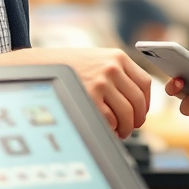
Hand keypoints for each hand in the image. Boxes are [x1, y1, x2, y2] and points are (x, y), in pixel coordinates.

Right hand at [0, 47, 149, 138]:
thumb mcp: (98, 60)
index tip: (140, 112)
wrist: (42, 65)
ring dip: (126, 128)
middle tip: (130, 127)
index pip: (144, 83)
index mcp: (117, 57)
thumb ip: (117, 75)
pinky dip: (111, 129)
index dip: (145, 103)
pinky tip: (106, 129)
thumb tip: (136, 103)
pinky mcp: (89, 97)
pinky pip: (110, 120)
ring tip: (119, 131)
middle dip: (136, 120)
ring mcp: (101, 82)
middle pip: (137, 101)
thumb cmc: (70, 66)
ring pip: (126, 113)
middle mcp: (111, 68)